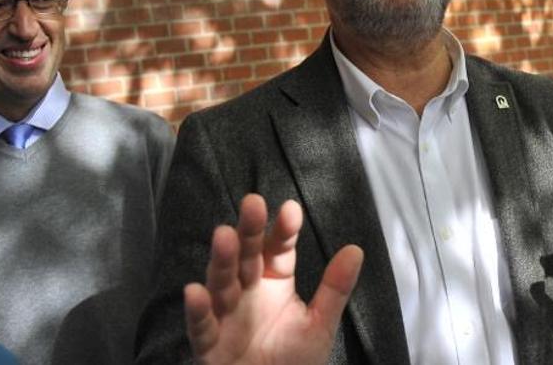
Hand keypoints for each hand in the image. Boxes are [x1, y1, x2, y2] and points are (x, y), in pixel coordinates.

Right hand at [184, 194, 363, 364]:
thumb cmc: (294, 361)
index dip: (283, 230)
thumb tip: (356, 249)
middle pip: (246, 256)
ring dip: (222, 260)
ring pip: (222, 283)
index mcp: (274, 281)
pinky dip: (198, 310)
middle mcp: (247, 291)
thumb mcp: (319, 324)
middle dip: (249, 231)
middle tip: (253, 203)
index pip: (278, 248)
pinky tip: (195, 291)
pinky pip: (202, 326)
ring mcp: (225, 315)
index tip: (290, 210)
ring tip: (224, 235)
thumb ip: (334, 289)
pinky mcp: (209, 345)